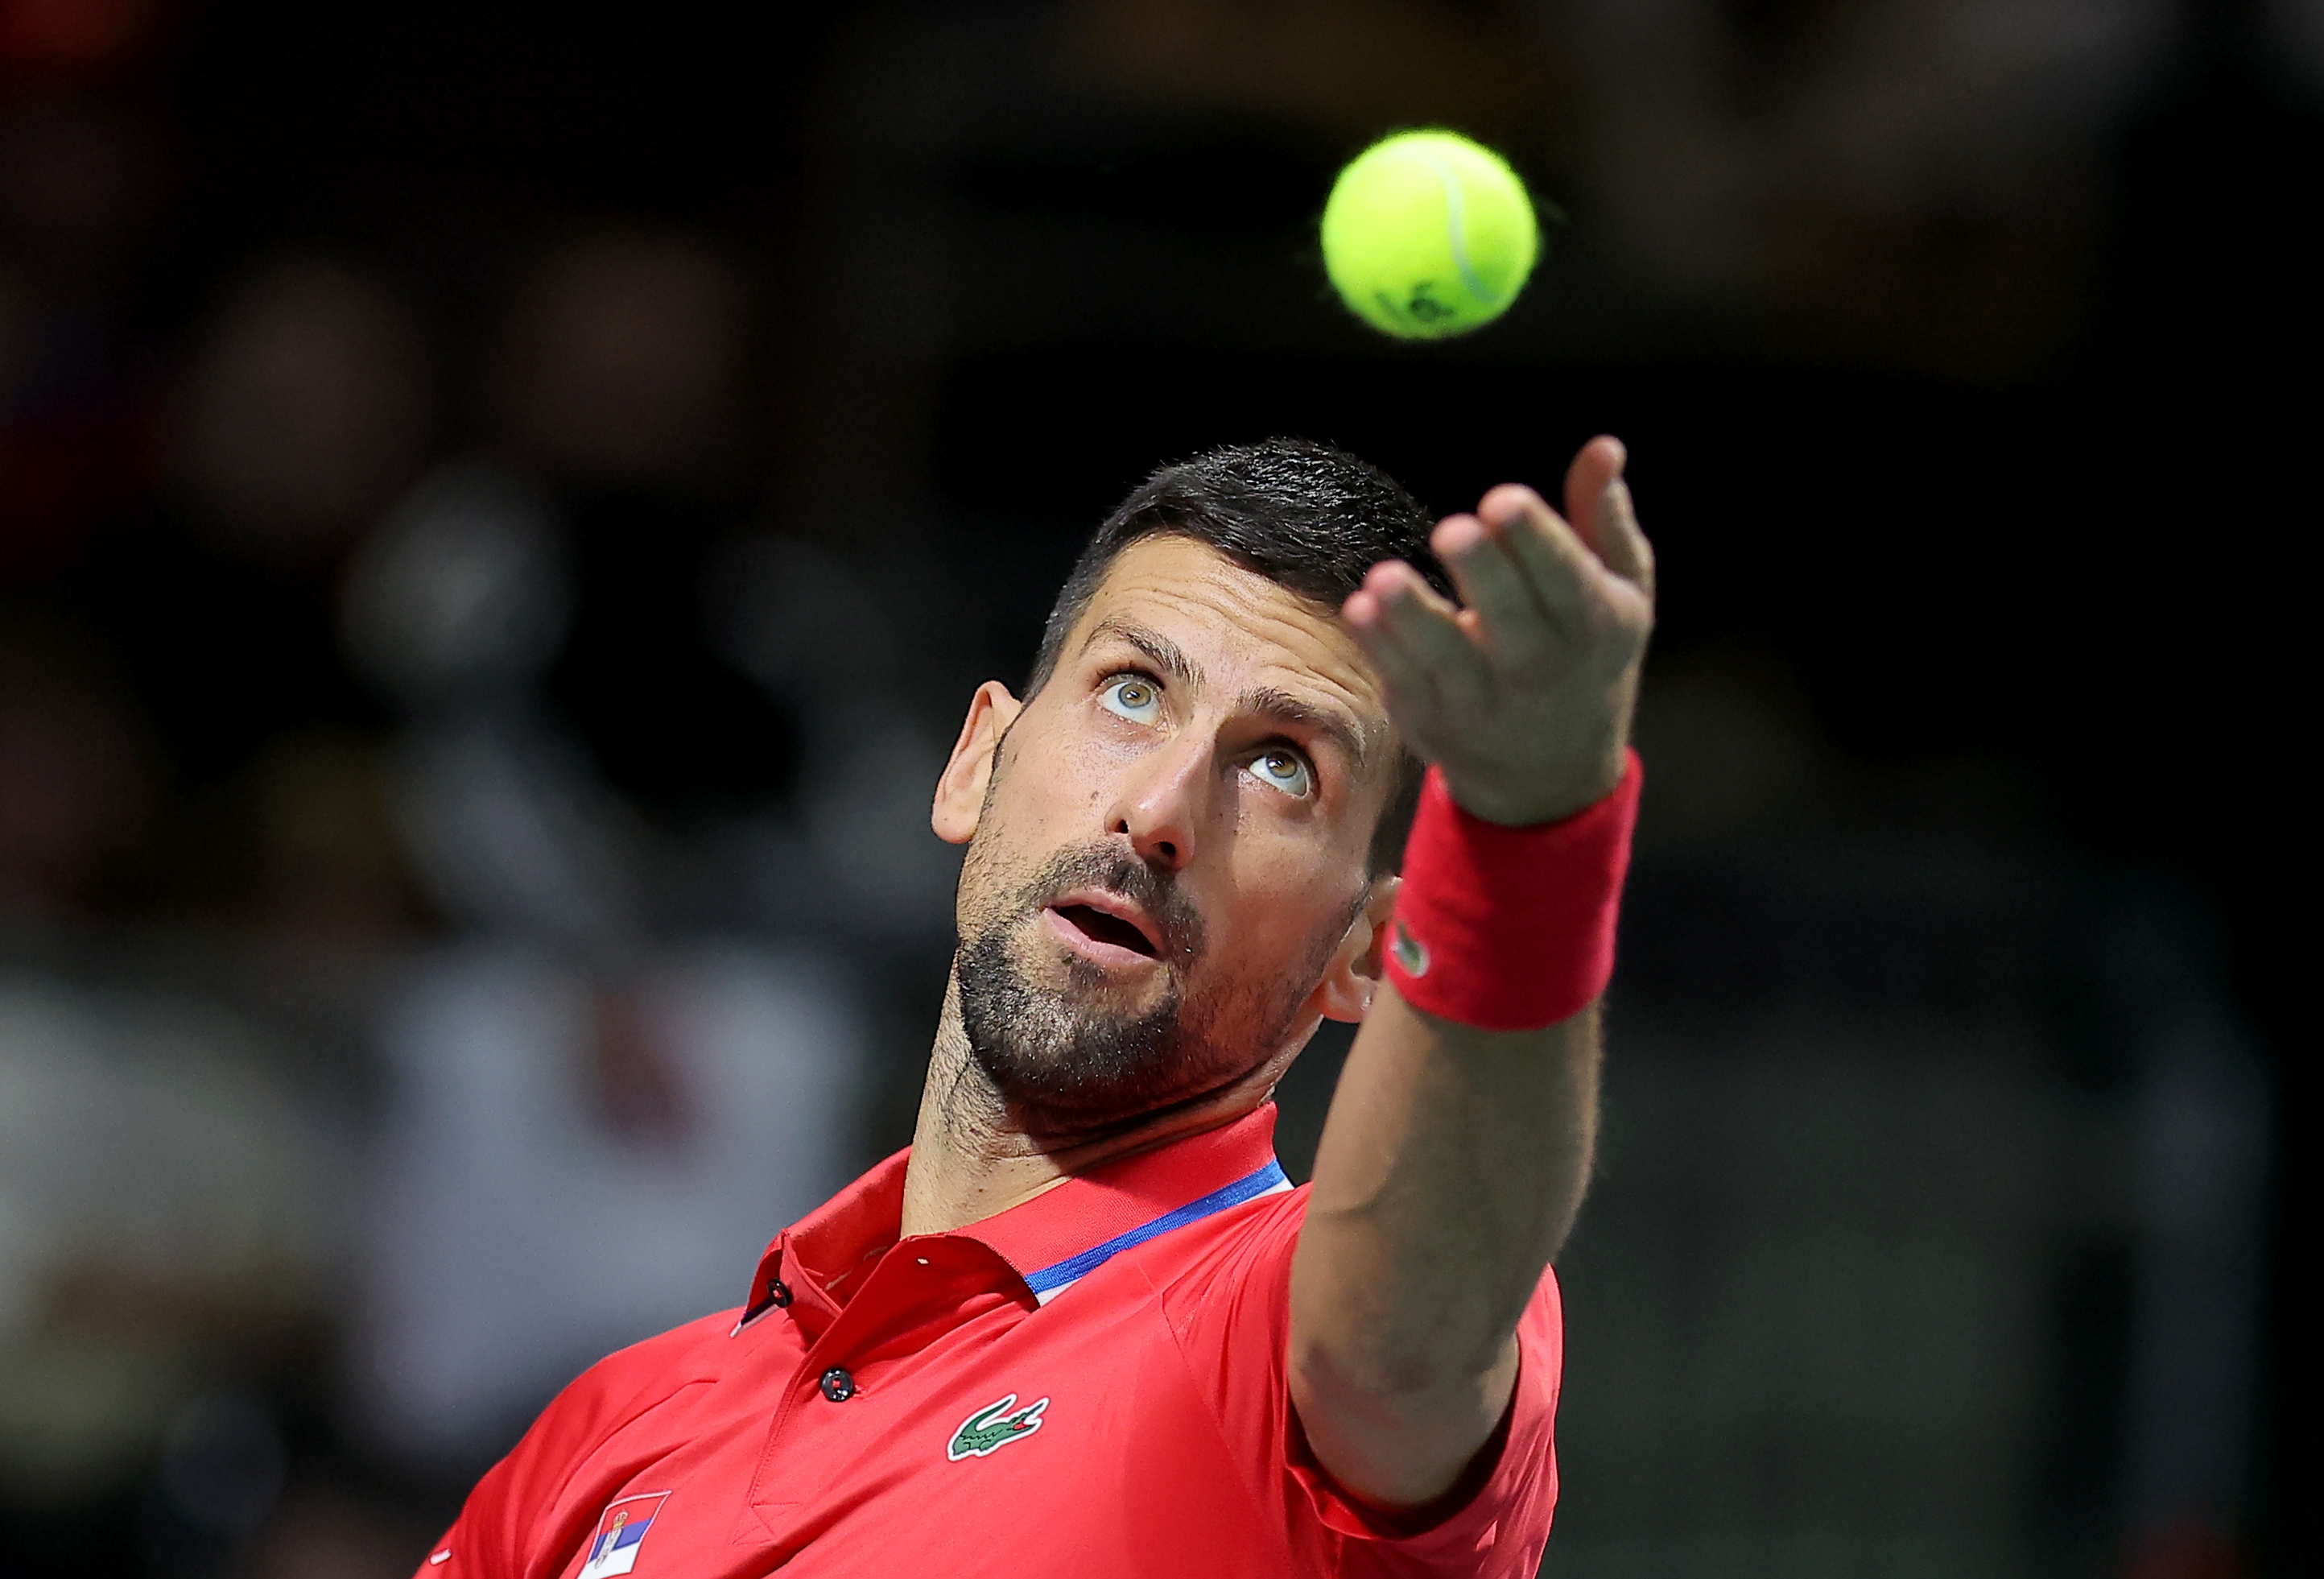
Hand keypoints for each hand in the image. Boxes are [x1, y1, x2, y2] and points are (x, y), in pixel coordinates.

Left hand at [1343, 436, 1653, 825]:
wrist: (1552, 773)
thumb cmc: (1585, 654)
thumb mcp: (1618, 591)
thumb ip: (1603, 519)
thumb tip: (1603, 446)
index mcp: (1591, 624)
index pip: (1565, 579)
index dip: (1535, 540)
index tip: (1503, 499)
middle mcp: (1538, 666)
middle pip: (1509, 617)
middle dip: (1481, 572)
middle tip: (1453, 529)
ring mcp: (1481, 698)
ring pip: (1444, 657)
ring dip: (1413, 617)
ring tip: (1384, 578)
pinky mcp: (1431, 717)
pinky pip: (1402, 679)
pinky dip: (1380, 647)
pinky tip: (1361, 609)